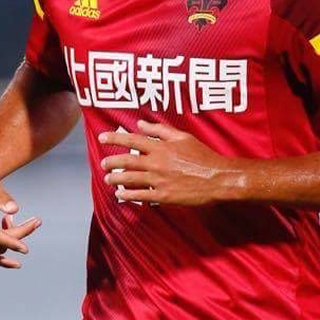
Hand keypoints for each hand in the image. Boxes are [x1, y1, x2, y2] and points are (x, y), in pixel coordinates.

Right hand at [0, 167, 41, 268]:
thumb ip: (2, 197)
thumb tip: (14, 210)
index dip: (10, 242)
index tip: (25, 249)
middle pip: (0, 243)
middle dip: (20, 233)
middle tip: (37, 220)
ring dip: (13, 238)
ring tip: (13, 218)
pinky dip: (3, 260)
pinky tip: (16, 260)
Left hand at [98, 119, 244, 205]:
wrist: (217, 178)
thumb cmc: (202, 156)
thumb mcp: (183, 137)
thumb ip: (161, 130)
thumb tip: (141, 124)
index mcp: (161, 147)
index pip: (131, 140)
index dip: (114, 138)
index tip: (102, 138)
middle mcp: (156, 162)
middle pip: (126, 161)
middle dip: (111, 162)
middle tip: (103, 164)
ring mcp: (158, 180)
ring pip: (129, 179)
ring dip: (115, 179)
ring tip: (108, 179)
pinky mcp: (163, 195)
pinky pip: (140, 195)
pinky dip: (127, 195)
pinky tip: (120, 194)